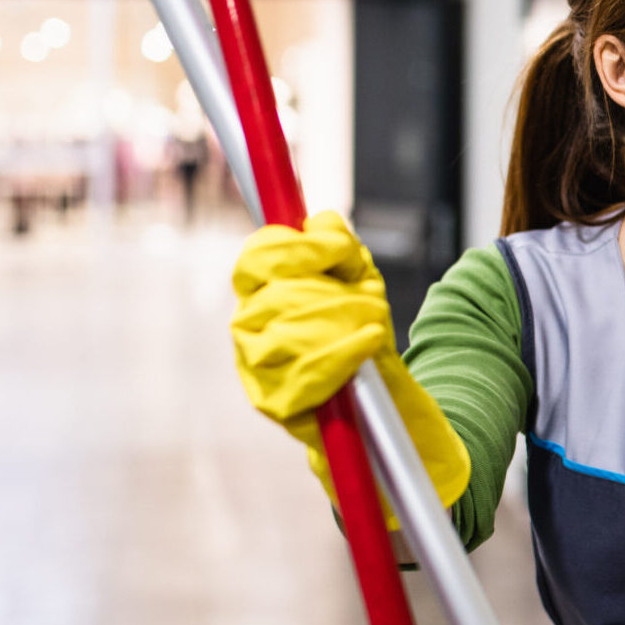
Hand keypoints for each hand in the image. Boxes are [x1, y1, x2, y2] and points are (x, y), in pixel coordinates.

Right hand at [232, 210, 391, 427]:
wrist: (378, 385)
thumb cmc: (359, 325)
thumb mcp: (357, 275)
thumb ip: (338, 243)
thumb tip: (321, 223)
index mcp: (257, 288)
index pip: (256, 258)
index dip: (299, 249)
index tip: (340, 249)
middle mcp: (246, 325)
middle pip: (280, 295)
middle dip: (335, 294)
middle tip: (373, 300)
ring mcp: (253, 366)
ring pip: (289, 333)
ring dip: (343, 322)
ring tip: (373, 323)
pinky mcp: (272, 402)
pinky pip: (305, 374)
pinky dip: (344, 355)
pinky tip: (369, 341)